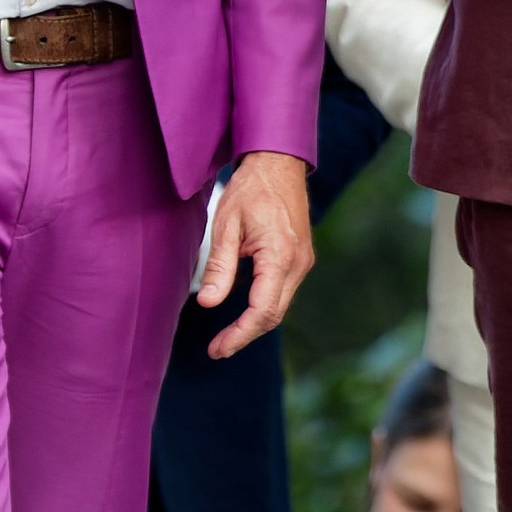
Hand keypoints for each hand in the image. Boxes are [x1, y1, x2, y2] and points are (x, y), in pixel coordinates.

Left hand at [200, 151, 312, 359]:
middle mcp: (298, 263)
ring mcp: (303, 262)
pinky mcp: (300, 258)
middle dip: (245, 335)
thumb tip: (208, 302)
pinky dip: (262, 307)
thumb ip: (219, 266)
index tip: (217, 349)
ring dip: (254, 324)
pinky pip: (282, 292)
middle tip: (217, 349)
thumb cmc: (251, 188)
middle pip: (273, 315)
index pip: (262, 311)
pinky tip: (242, 312)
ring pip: (279, 306)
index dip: (239, 334)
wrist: (279, 162)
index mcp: (280, 256)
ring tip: (226, 336)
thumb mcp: (226, 225)